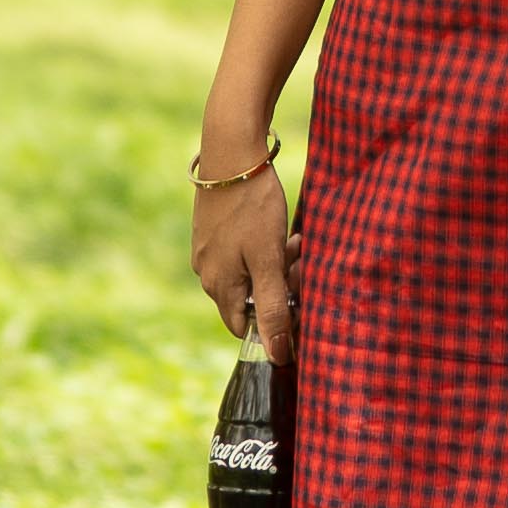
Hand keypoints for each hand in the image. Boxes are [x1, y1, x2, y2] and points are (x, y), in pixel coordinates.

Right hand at [191, 145, 294, 363]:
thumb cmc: (253, 207)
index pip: (246, 328)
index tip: (297, 294)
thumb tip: (278, 356)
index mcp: (218, 286)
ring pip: (250, 273)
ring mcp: (208, 249)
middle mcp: (207, 272)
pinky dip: (265, 246)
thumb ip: (273, 309)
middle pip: (249, 299)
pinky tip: (280, 229)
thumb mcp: (269, 261)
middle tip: (300, 260)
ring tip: (295, 241)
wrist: (232, 151)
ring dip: (276, 264)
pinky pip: (243, 252)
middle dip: (279, 285)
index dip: (275, 319)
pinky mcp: (213, 230)